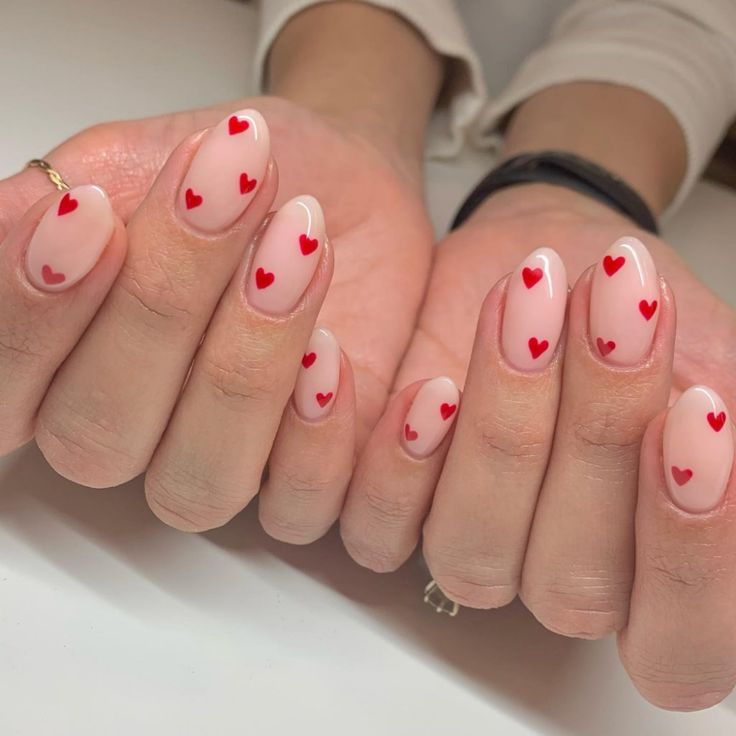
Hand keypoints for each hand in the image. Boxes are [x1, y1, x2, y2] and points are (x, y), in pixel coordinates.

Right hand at [0, 95, 432, 539]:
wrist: (336, 176)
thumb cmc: (230, 175)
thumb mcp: (130, 159)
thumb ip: (54, 204)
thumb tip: (18, 228)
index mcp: (59, 369)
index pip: (3, 391)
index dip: (34, 318)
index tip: (91, 212)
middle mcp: (129, 431)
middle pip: (100, 438)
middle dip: (162, 307)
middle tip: (221, 195)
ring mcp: (214, 460)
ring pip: (199, 485)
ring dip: (246, 366)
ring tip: (295, 250)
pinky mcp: (302, 473)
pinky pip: (297, 506)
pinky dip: (317, 435)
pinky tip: (333, 351)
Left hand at [338, 183, 735, 709]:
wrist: (555, 259)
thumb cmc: (636, 313)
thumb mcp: (703, 356)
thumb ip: (718, 420)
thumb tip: (717, 437)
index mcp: (651, 566)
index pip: (680, 641)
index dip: (689, 552)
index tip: (696, 412)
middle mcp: (561, 571)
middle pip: (571, 586)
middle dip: (594, 442)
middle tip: (615, 318)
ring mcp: (476, 545)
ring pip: (470, 557)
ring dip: (499, 436)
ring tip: (525, 312)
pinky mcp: (398, 508)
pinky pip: (379, 532)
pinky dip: (401, 465)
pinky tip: (430, 388)